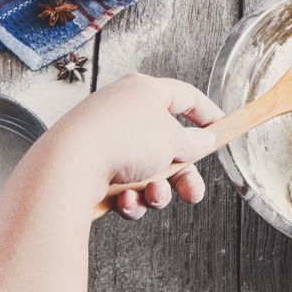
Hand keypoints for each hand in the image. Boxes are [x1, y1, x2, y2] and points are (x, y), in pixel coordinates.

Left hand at [36, 73, 223, 219]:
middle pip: (167, 145)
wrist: (69, 167)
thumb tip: (201, 141)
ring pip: (147, 170)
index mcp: (144, 91)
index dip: (207, 113)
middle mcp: (124, 111)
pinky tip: (124, 201)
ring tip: (152, 196)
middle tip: (193, 193)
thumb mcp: (172, 140)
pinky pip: (124, 184)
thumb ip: (193, 142)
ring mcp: (107, 139)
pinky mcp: (91, 166)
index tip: (222, 128)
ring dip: (156, 189)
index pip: (185, 96)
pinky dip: (130, 197)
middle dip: (181, 175)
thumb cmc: (124, 140)